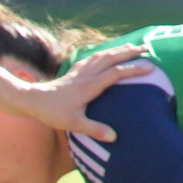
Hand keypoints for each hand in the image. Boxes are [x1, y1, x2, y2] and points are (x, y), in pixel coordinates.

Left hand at [14, 45, 154, 143]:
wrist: (32, 100)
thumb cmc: (53, 113)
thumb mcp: (74, 124)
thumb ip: (95, 129)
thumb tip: (114, 137)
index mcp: (90, 85)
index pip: (117, 73)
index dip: (134, 70)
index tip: (150, 67)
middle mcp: (87, 74)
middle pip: (112, 58)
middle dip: (130, 52)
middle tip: (146, 48)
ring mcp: (80, 71)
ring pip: (102, 55)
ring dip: (118, 49)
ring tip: (131, 46)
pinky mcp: (73, 71)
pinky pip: (92, 57)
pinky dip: (103, 52)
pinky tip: (105, 53)